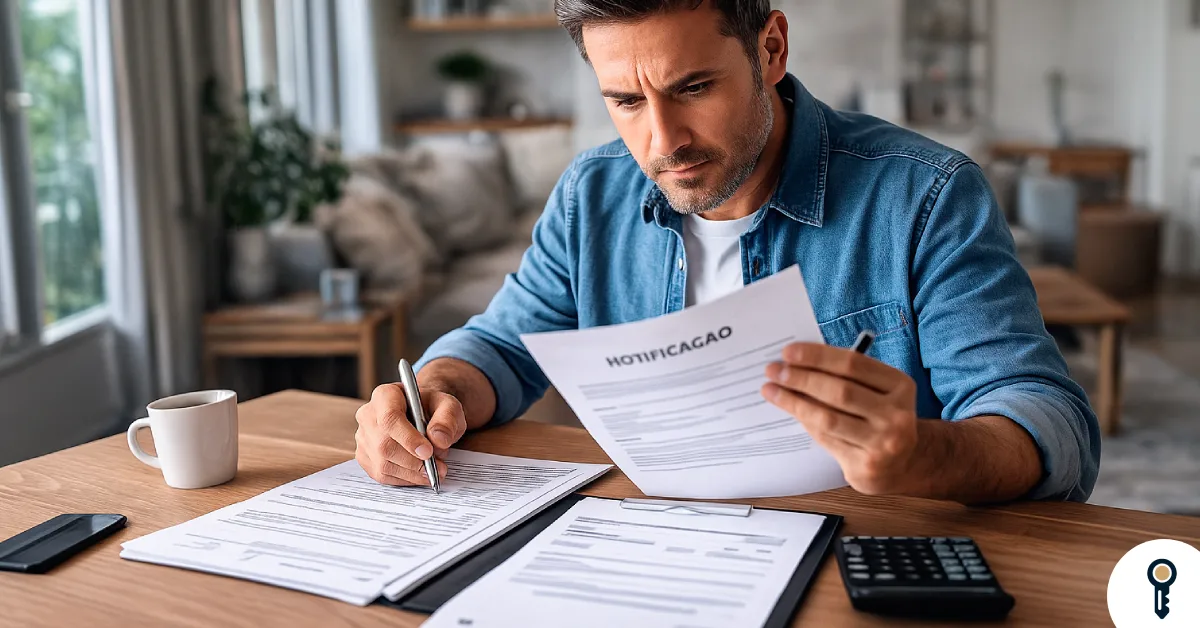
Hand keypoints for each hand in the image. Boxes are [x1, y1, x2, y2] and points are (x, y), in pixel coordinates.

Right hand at [355, 383, 466, 485]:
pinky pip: (381, 474)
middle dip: (414, 462)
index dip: (408, 438)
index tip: (428, 452)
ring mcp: (363, 437)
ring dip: (411, 473)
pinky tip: (419, 475)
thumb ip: (447, 420)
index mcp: (385, 395)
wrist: (425, 415)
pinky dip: (404, 479)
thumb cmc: (433, 408)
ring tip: (433, 472)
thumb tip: (438, 440)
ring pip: (382, 463)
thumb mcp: (448, 406)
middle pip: (384, 445)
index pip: (389, 418)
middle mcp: (368, 415)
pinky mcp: (365, 456)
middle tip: (438, 467)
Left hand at [761, 342, 919, 494]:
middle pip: (839, 390)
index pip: (852, 364)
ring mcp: (883, 443)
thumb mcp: (876, 391)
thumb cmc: (879, 417)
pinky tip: (790, 410)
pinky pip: (826, 439)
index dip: (817, 356)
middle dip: (801, 378)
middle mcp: (896, 414)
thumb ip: (846, 377)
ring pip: (828, 418)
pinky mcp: (866, 465)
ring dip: (794, 402)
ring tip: (771, 390)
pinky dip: (805, 422)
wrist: (901, 464)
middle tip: (773, 370)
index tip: (787, 352)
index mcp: (900, 386)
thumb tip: (797, 363)